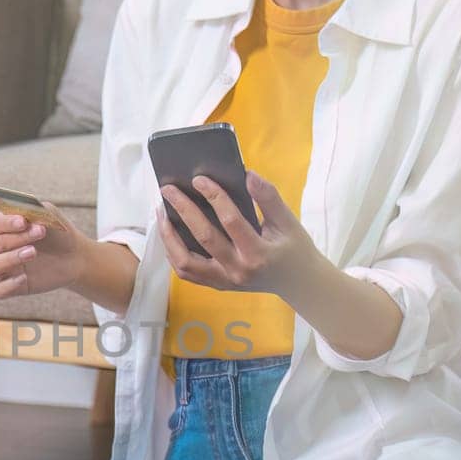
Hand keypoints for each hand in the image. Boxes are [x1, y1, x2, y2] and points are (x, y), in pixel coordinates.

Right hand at [0, 204, 86, 298]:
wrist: (74, 256)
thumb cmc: (57, 232)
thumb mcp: (49, 215)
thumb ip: (33, 209)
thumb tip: (18, 211)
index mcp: (3, 228)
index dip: (6, 223)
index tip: (23, 222)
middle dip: (17, 238)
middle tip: (41, 232)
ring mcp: (4, 269)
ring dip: (7, 259)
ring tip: (32, 253)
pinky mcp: (13, 287)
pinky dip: (6, 285)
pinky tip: (24, 278)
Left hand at [157, 171, 316, 298]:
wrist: (298, 283)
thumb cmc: (294, 249)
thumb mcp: (289, 222)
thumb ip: (269, 198)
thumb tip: (248, 175)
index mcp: (258, 254)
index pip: (231, 221)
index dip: (214, 197)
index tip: (199, 179)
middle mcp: (238, 271)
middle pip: (203, 238)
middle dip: (183, 210)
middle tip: (168, 189)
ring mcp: (224, 281)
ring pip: (185, 262)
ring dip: (169, 236)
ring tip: (162, 212)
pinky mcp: (217, 285)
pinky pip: (187, 272)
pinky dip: (173, 252)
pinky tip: (169, 233)